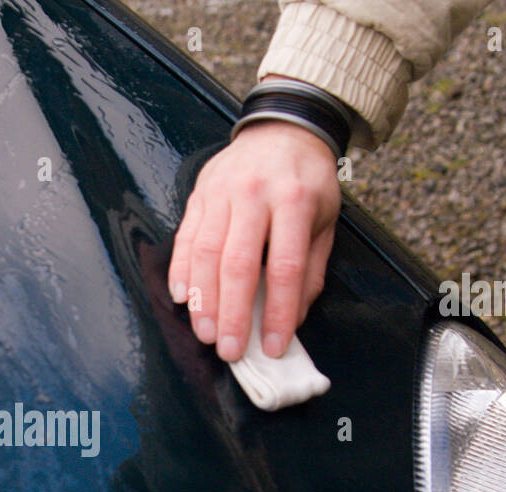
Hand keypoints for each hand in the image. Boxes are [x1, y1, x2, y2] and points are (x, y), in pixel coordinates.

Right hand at [168, 118, 340, 361]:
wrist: (283, 128)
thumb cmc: (306, 181)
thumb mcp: (324, 221)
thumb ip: (309, 271)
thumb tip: (290, 320)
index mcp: (295, 201)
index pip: (285, 267)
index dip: (278, 311)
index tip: (273, 345)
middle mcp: (255, 194)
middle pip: (238, 263)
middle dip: (232, 313)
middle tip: (230, 350)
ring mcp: (222, 192)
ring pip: (205, 253)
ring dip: (203, 299)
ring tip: (206, 333)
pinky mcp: (199, 194)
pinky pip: (185, 237)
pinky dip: (181, 270)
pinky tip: (181, 297)